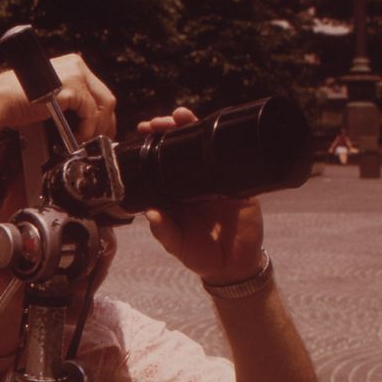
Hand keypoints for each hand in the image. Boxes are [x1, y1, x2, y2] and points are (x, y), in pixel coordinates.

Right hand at [0, 53, 116, 140]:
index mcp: (72, 66)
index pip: (99, 91)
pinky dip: (87, 129)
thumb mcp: (50, 95)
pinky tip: (76, 137)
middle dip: (106, 123)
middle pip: (106, 98)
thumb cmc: (17, 101)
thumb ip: (69, 101)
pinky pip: (91, 114)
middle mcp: (77, 66)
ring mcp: (76, 75)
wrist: (1, 101)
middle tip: (99, 140)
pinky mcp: (73, 88)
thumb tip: (84, 119)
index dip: (102, 115)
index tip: (100, 131)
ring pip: (104, 106)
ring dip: (97, 128)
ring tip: (85, 140)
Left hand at [138, 108, 264, 284]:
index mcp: (175, 191)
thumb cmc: (200, 254)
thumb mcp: (177, 245)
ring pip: (204, 147)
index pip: (162, 160)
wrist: (233, 265)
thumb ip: (164, 231)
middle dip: (170, 129)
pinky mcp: (238, 185)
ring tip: (181, 116)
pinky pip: (232, 161)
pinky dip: (225, 146)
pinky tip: (217, 134)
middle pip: (181, 146)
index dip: (153, 144)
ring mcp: (216, 180)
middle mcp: (194, 181)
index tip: (143, 130)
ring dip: (193, 128)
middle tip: (158, 123)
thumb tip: (151, 213)